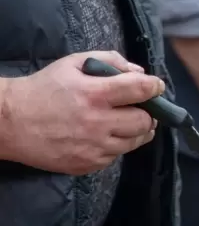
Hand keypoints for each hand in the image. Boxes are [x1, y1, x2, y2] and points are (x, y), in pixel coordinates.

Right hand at [0, 51, 163, 174]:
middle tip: (141, 108)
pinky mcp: (87, 164)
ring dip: (136, 131)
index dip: (154, 87)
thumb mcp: (73, 63)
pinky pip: (116, 156)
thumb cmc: (43, 89)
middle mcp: (98, 123)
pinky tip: (104, 135)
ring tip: (125, 121)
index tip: (156, 87)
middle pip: (144, 121)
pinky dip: (116, 145)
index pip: (140, 90)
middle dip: (148, 113)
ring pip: (134, 142)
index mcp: (95, 94)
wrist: (9, 122)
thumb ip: (109, 61)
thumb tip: (139, 72)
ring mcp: (93, 148)